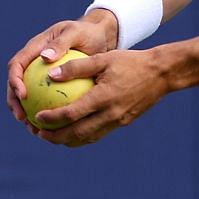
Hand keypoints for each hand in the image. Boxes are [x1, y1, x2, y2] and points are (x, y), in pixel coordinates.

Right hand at [6, 12, 118, 133]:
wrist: (99, 37)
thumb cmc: (87, 33)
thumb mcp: (75, 33)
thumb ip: (61, 44)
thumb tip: (45, 58)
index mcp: (34, 49)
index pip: (16, 65)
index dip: (15, 81)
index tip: (23, 95)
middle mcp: (33, 63)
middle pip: (15, 84)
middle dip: (14, 102)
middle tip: (22, 118)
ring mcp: (41, 75)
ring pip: (28, 96)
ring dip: (26, 112)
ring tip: (33, 129)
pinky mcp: (53, 85)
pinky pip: (46, 101)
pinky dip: (47, 114)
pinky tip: (54, 129)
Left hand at [28, 47, 170, 146]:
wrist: (162, 74)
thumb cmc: (131, 62)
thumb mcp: (103, 59)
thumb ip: (76, 67)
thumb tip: (50, 74)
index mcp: (104, 98)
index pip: (72, 114)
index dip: (52, 119)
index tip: (37, 117)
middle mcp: (111, 114)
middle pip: (77, 134)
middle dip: (55, 137)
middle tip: (38, 133)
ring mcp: (118, 121)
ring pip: (88, 138)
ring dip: (68, 140)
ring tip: (51, 136)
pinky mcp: (123, 122)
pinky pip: (98, 133)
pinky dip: (83, 135)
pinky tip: (72, 130)